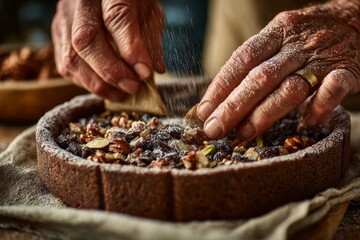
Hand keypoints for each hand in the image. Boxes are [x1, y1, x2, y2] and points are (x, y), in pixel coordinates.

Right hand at [52, 0, 164, 100]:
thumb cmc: (132, 2)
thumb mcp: (150, 13)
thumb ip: (151, 40)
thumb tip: (151, 71)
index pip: (117, 18)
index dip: (131, 50)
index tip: (145, 73)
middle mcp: (80, 2)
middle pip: (86, 40)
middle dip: (111, 72)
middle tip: (132, 87)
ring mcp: (64, 18)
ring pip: (71, 58)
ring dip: (98, 84)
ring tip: (121, 93)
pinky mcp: (57, 35)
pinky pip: (65, 66)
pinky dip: (87, 83)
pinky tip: (105, 86)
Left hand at [197, 0, 359, 139]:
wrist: (357, 19)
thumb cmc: (308, 36)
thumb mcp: (279, 37)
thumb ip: (256, 62)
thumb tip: (222, 96)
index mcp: (275, 33)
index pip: (242, 59)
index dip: (220, 85)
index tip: (204, 110)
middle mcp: (295, 45)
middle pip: (260, 77)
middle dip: (233, 106)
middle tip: (214, 129)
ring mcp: (321, 58)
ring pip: (290, 88)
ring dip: (264, 114)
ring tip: (244, 134)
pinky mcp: (347, 70)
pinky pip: (332, 90)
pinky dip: (317, 108)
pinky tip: (304, 125)